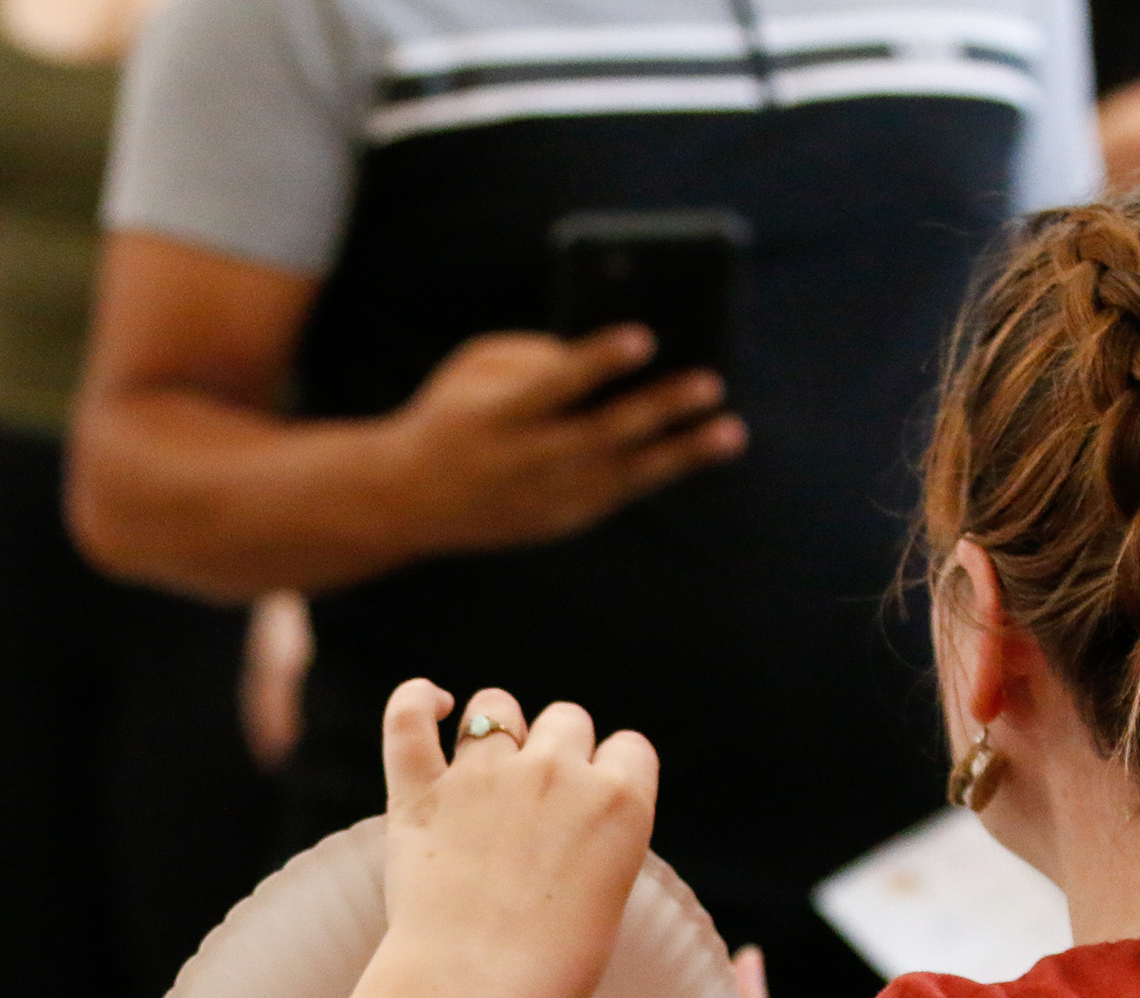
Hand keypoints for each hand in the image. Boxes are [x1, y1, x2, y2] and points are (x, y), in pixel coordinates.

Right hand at [376, 329, 744, 558]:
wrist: (409, 502)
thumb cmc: (452, 414)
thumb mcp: (472, 369)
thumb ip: (535, 354)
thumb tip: (608, 357)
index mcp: (497, 416)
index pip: (555, 385)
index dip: (599, 361)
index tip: (643, 336)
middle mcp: (527, 461)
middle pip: (604, 433)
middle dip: (659, 409)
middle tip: (710, 382)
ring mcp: (548, 498)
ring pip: (627, 474)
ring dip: (683, 452)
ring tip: (730, 432)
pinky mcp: (564, 519)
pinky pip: (623, 490)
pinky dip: (663, 467)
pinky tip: (702, 445)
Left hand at [377, 680, 658, 997]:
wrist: (477, 990)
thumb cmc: (552, 970)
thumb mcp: (608, 900)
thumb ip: (599, 844)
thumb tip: (573, 828)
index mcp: (619, 802)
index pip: (630, 748)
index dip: (612, 769)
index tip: (596, 796)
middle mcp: (557, 772)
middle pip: (568, 719)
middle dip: (558, 749)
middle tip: (542, 798)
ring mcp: (485, 774)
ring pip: (497, 707)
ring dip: (497, 727)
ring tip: (486, 764)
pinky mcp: (421, 791)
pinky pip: (410, 717)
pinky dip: (416, 702)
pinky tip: (431, 705)